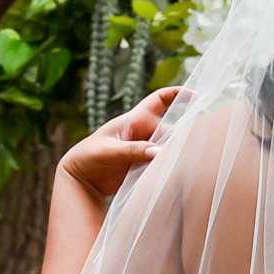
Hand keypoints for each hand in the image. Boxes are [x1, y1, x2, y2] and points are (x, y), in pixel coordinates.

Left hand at [60, 87, 182, 203]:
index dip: (177, 95)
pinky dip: (167, 167)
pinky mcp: (141, 165)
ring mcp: (142, 149)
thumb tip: (158, 153)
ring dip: (173, 155)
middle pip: (169, 131)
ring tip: (184, 165)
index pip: (159, 100)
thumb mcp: (110, 151)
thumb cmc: (88, 158)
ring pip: (166, 148)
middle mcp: (140, 133)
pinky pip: (160, 163)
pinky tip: (174, 174)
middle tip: (189, 152)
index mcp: (133, 120)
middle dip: (179, 139)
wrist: (78, 178)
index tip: (195, 96)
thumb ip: (133, 151)